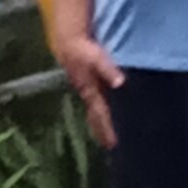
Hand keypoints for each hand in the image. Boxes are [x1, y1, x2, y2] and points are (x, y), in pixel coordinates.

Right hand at [51, 21, 123, 149]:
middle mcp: (88, 93)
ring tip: (107, 136)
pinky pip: (94, 103)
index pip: (100, 114)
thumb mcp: (96, 57)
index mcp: (90, 91)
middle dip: (102, 131)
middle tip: (111, 147)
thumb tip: (120, 82)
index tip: (112, 144)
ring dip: (100, 124)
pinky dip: (99, 112)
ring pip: (94, 111)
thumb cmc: (82, 49)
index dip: (107, 129)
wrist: (67, 41)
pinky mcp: (87, 84)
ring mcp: (86, 89)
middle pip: (95, 118)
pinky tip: (105, 112)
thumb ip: (107, 69)